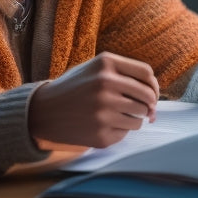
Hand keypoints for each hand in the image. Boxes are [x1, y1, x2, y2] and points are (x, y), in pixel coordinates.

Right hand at [28, 52, 159, 148]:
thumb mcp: (95, 68)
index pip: (146, 73)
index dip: (153, 85)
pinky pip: (126, 132)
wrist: (42, 111)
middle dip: (150, 104)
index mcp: (105, 63)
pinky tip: (103, 125)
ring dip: (134, 118)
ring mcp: (103, 110)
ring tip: (116, 115)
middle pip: (147, 96)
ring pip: (139, 117)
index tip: (152, 94)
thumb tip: (154, 96)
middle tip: (146, 110)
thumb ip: (124, 74)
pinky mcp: (101, 133)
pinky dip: (121, 130)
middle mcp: (106, 84)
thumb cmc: (75, 88)